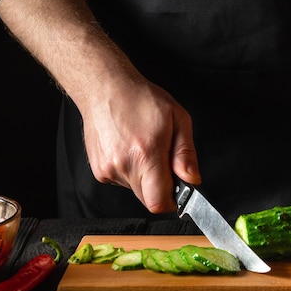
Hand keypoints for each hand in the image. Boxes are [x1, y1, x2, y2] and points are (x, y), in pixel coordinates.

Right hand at [0, 0, 201, 213]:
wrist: (104, 88)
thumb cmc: (141, 99)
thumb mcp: (177, 118)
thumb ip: (186, 153)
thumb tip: (192, 179)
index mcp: (146, 154)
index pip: (159, 203)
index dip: (172, 201)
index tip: (177, 189)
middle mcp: (124, 166)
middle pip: (148, 199)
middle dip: (160, 186)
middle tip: (162, 158)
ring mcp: (107, 170)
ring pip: (136, 190)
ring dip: (144, 177)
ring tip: (142, 147)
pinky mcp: (98, 170)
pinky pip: (122, 181)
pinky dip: (130, 171)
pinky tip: (128, 148)